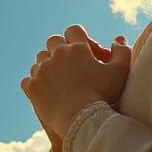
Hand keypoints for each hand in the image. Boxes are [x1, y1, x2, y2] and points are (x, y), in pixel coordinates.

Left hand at [21, 25, 131, 142]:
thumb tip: (117, 39)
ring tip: (58, 77)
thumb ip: (122, 51)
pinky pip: (28, 79)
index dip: (79, 38)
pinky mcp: (32, 87)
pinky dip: (35, 82)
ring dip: (47, 64)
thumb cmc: (103, 96)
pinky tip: (45, 89)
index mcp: (78, 48)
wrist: (82, 121)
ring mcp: (42, 71)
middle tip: (70, 63)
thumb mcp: (120, 72)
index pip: (74, 30)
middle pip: (53, 41)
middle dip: (61, 48)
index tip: (85, 50)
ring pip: (39, 59)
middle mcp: (57, 55)